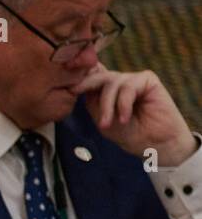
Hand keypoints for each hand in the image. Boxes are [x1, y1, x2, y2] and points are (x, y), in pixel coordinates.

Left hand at [74, 62, 196, 165]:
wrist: (153, 143)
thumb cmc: (128, 133)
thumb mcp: (101, 118)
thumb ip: (91, 101)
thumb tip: (77, 82)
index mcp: (105, 89)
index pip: (89, 76)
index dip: (77, 76)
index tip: (64, 82)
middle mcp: (119, 81)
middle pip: (98, 75)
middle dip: (85, 85)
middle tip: (73, 92)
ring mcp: (133, 79)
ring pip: (111, 82)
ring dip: (106, 105)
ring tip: (107, 124)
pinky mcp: (147, 80)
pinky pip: (128, 87)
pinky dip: (123, 104)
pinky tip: (124, 119)